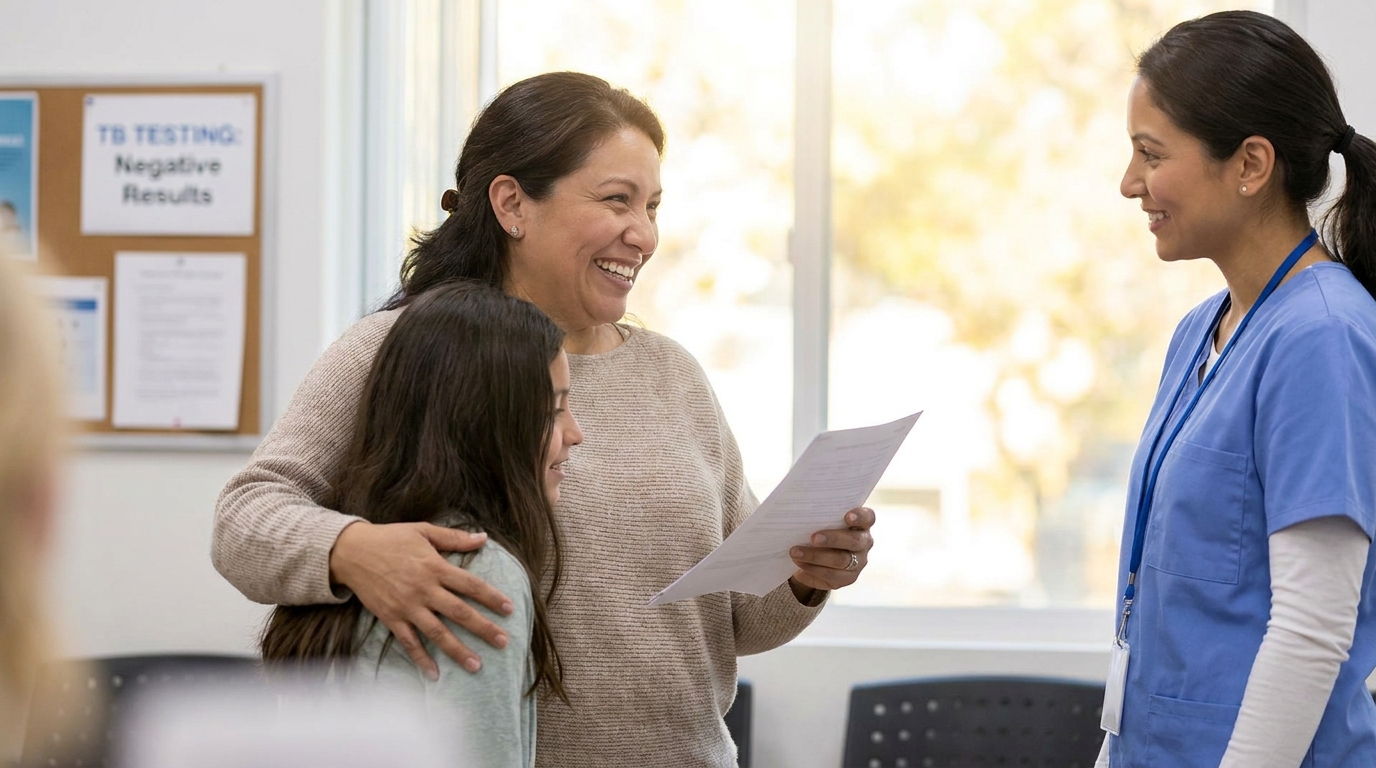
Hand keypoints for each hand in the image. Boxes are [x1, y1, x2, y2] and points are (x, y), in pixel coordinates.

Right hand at [328, 520, 513, 680]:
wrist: (351, 552)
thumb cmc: (390, 538)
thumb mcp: (423, 531)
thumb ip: (454, 538)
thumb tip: (483, 538)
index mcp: (434, 567)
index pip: (470, 584)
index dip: (491, 597)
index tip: (509, 609)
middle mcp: (424, 589)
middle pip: (459, 612)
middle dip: (483, 628)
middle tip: (502, 642)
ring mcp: (407, 606)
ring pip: (437, 632)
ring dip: (457, 650)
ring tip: (476, 665)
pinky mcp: (391, 618)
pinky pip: (409, 642)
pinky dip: (421, 659)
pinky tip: (434, 674)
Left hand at [789, 506, 874, 597]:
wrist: (816, 556)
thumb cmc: (820, 530)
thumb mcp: (821, 522)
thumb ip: (818, 518)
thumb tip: (799, 517)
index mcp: (861, 524)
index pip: (867, 517)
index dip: (860, 516)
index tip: (847, 516)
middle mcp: (864, 543)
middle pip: (854, 541)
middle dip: (833, 539)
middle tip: (813, 538)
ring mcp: (858, 563)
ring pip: (841, 561)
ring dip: (816, 557)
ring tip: (795, 553)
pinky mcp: (848, 578)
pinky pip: (831, 576)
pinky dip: (812, 570)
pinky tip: (799, 565)